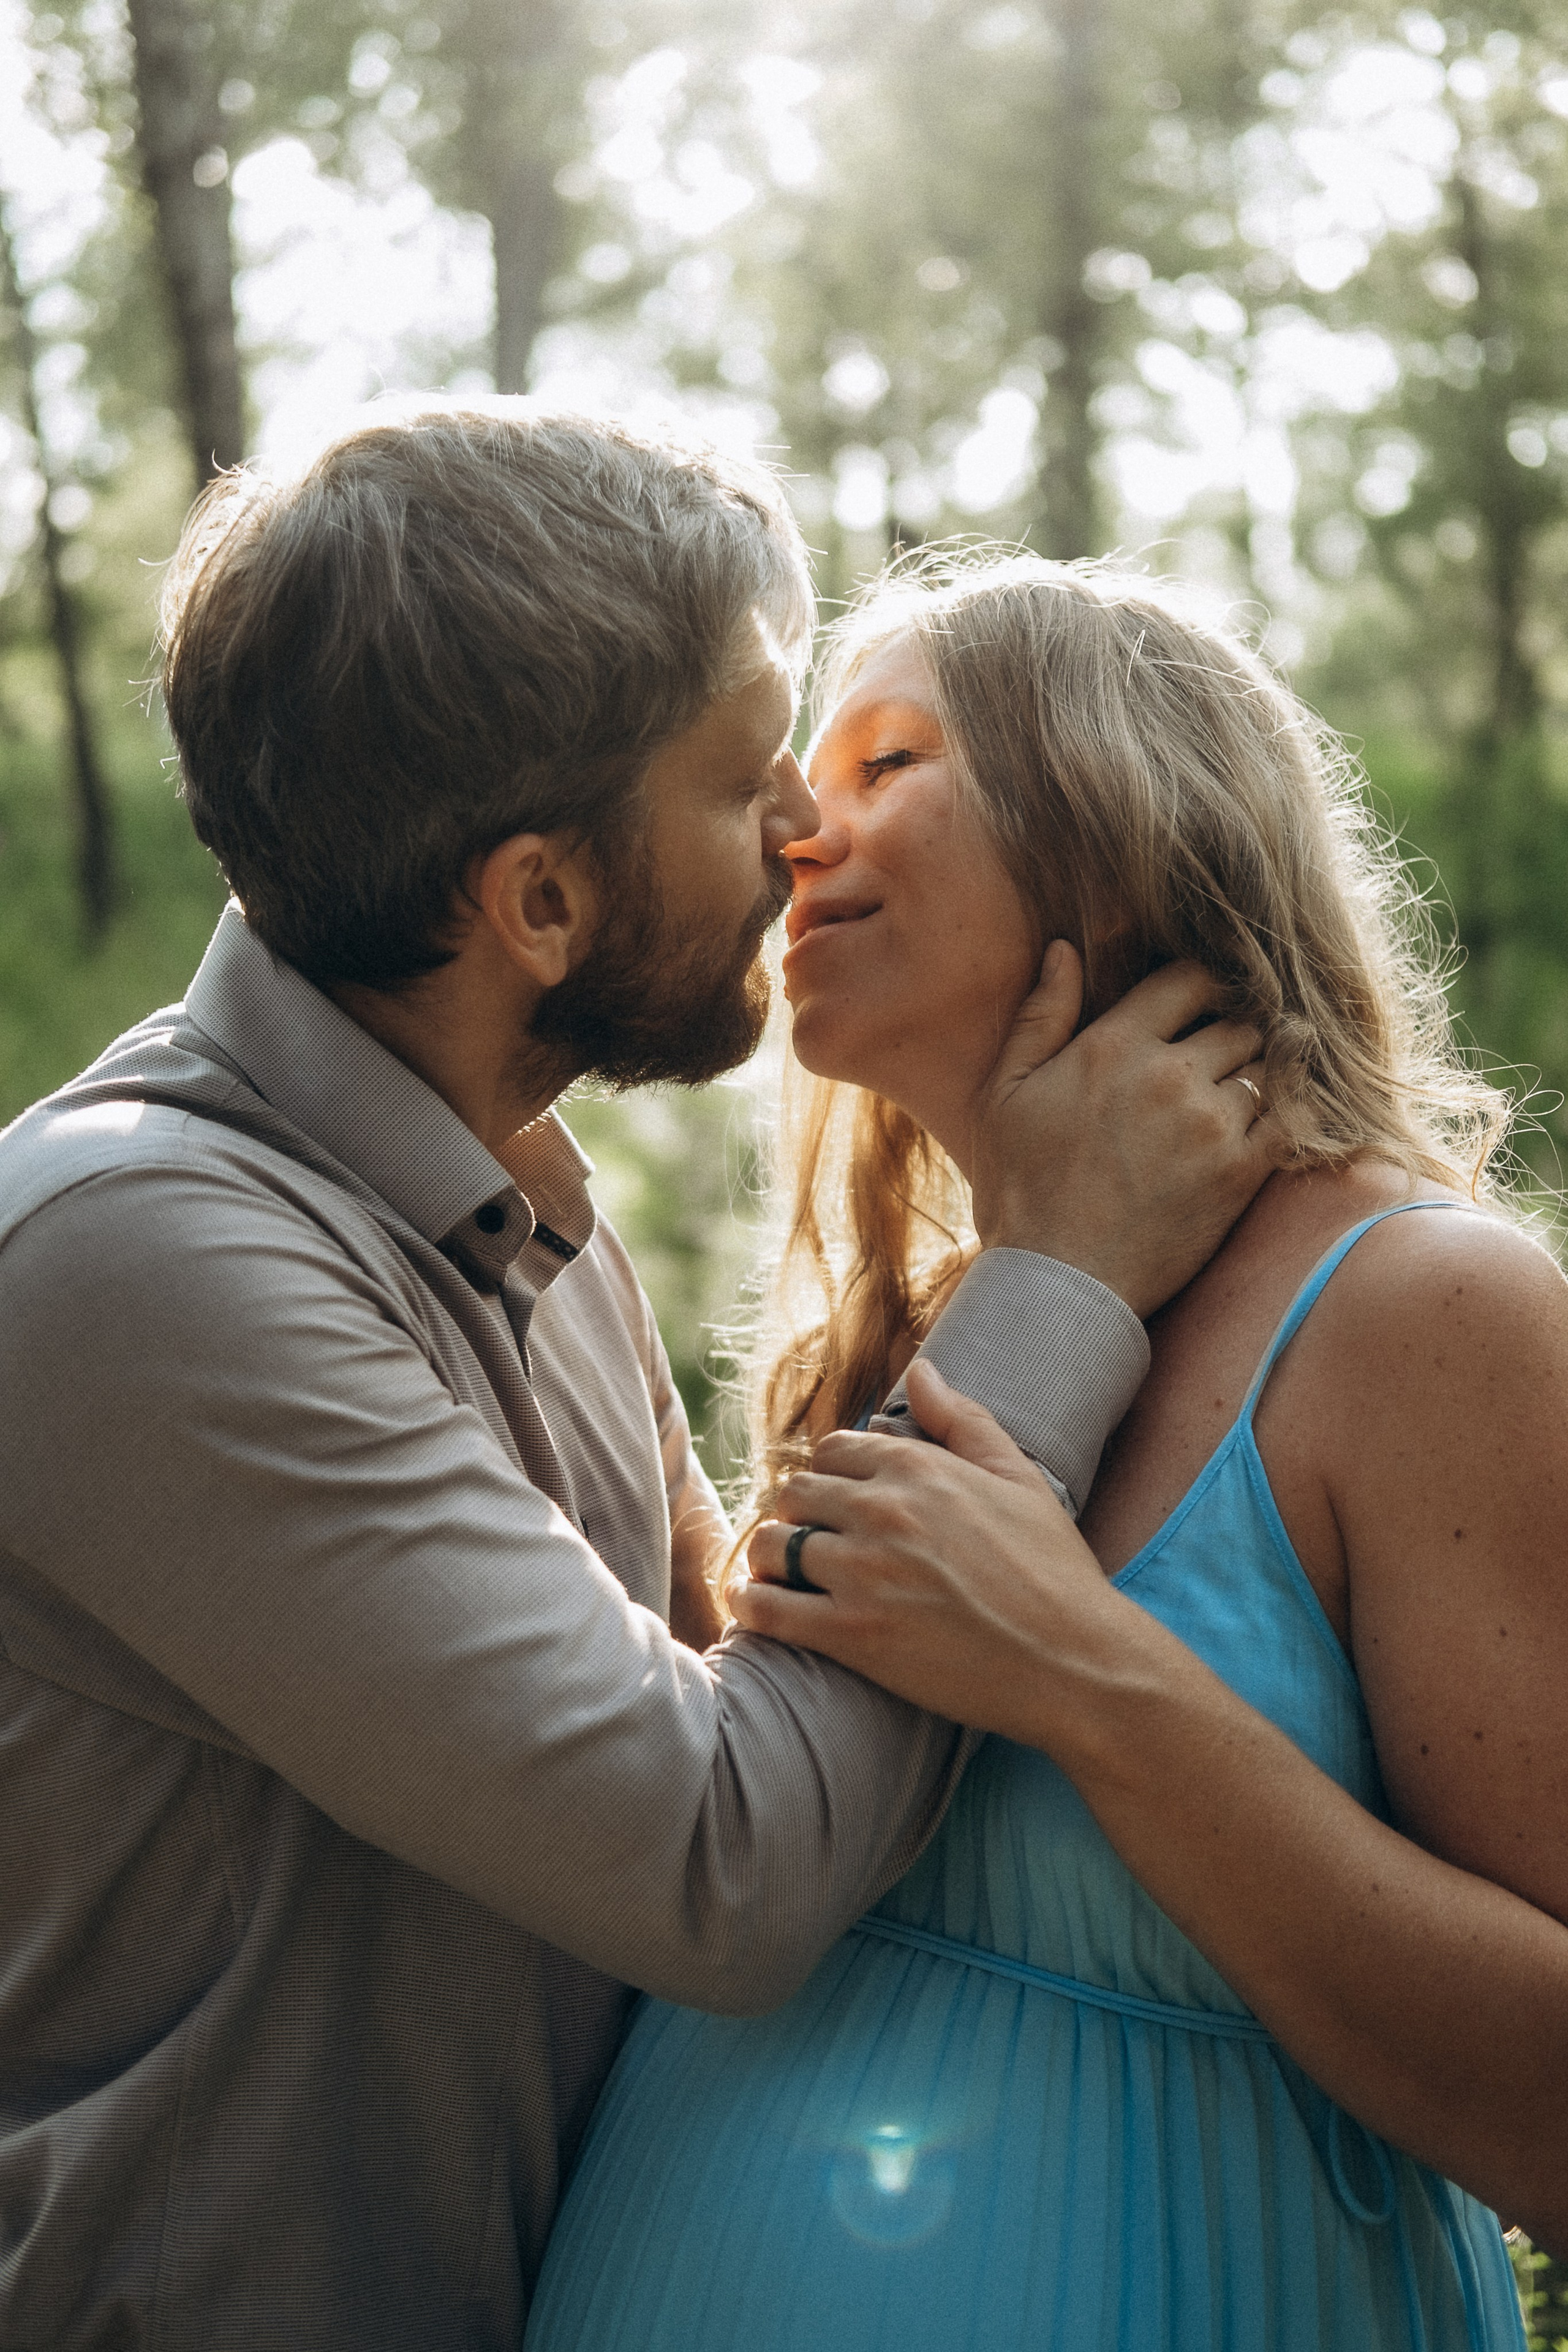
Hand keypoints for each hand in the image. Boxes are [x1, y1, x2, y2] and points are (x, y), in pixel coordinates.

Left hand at [730, 1359, 1145, 1752]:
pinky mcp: (851, 1634)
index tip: (836, 1501)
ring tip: (780, 1574)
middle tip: (809, 1539)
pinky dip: (749, 1604)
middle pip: (794, 1493)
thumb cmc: (1054, 1570)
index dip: (831, 1475)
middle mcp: (882, 1510)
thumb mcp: (1018, 1477)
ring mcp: (862, 1573)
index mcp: (919, 1468)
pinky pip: (768, 1609)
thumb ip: (962, 1420)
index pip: (833, 1451)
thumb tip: (919, 1370)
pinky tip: (754, 1606)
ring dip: (770, 1557)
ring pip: (772, 1545)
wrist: (1074, 1662)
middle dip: (798, 1513)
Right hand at [969, 944, 1279, 1318]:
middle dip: (1234, 1031)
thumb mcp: (1005, 1094)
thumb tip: (1064, 950)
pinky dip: (1288, 1115)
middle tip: (1226, 1053)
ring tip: (1243, 1094)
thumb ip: (1042, 1016)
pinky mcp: (1239, 1173)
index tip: (1203, 1003)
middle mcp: (1168, 1074)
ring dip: (1258, 1076)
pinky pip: (1288, 1121)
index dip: (1203, 984)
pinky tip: (1274, 1123)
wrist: (1057, 1285)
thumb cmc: (1020, 1192)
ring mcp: (1209, 1123)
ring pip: (1267, 1069)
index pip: (1188, 979)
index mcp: (1112, 1045)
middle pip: (1238, 1021)